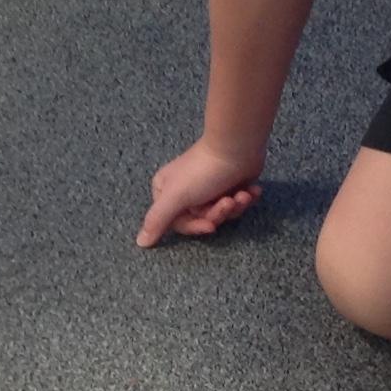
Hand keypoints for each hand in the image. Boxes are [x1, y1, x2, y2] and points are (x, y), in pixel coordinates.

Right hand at [136, 138, 264, 247]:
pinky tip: (250, 190)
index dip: (196, 226)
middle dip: (218, 213)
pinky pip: (235, 204)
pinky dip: (244, 199)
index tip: (211, 225)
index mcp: (166, 192)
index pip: (178, 224)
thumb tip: (139, 243)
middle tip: (228, 201)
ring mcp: (208, 188)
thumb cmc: (203, 170)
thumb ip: (157, 220)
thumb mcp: (175, 196)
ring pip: (221, 213)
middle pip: (201, 219)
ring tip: (241, 193)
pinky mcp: (229, 185)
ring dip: (234, 206)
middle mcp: (185, 191)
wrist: (238, 146)